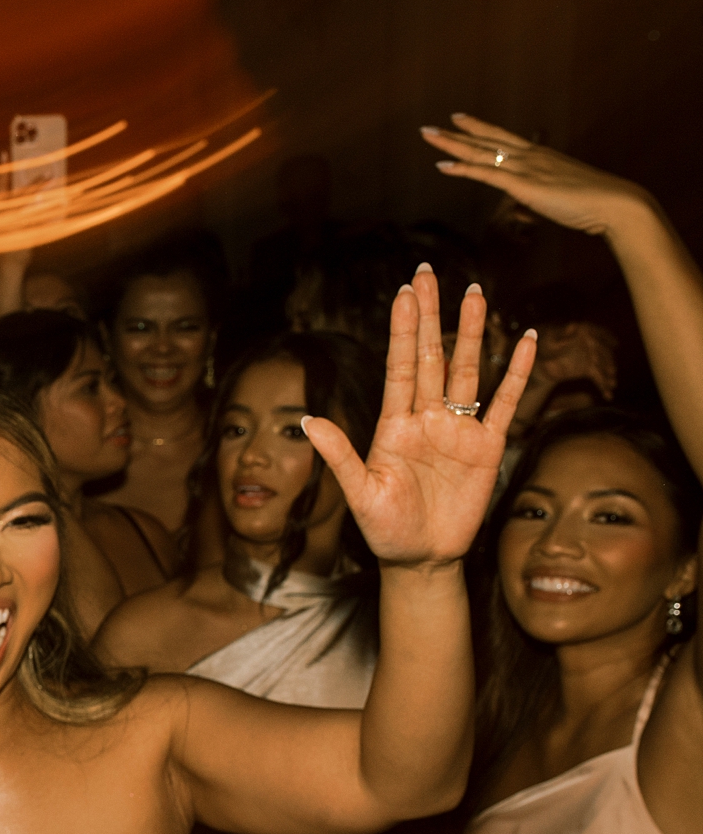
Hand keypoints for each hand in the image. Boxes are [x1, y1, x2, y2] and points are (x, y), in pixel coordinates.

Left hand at [305, 265, 537, 567]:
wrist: (419, 559)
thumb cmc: (383, 529)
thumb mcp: (359, 494)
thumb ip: (339, 456)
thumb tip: (308, 421)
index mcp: (393, 425)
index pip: (400, 367)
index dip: (403, 330)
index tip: (404, 293)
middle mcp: (426, 419)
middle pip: (431, 357)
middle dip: (431, 316)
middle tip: (429, 274)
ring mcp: (458, 430)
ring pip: (466, 370)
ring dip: (472, 333)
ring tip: (475, 293)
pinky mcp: (486, 448)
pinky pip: (506, 403)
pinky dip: (517, 373)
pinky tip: (526, 341)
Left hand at [423, 114, 651, 238]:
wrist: (615, 202)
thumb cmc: (592, 202)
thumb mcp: (558, 197)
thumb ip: (535, 199)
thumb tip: (522, 208)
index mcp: (540, 156)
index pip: (502, 138)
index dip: (479, 128)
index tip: (459, 118)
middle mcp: (530, 156)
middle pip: (485, 140)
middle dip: (456, 133)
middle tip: (430, 127)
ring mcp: (525, 168)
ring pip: (480, 152)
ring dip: (451, 144)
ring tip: (427, 135)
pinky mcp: (523, 184)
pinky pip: (486, 174)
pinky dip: (462, 169)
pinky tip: (442, 165)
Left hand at [517, 320, 617, 428]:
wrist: (540, 357)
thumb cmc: (544, 343)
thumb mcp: (550, 338)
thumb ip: (562, 332)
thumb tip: (573, 325)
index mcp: (582, 329)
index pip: (596, 332)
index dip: (606, 337)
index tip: (615, 344)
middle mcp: (591, 341)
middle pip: (601, 351)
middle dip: (606, 361)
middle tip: (611, 372)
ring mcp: (591, 355)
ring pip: (602, 365)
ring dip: (607, 375)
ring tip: (611, 385)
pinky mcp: (589, 368)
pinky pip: (598, 376)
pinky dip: (603, 385)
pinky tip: (608, 395)